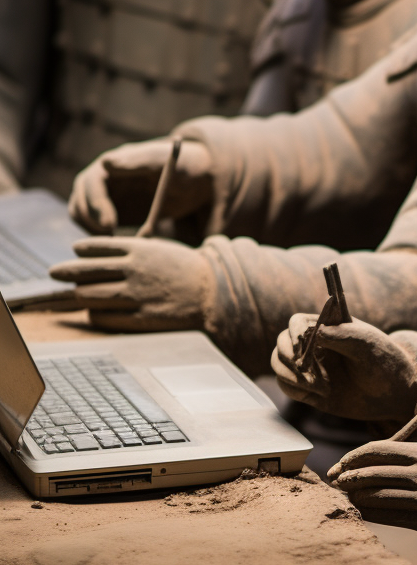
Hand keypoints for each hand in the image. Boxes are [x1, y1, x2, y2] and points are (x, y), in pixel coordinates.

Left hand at [49, 236, 212, 330]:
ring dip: (78, 294)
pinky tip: (93, 313)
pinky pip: (105, 317)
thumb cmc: (187, 270)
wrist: (216, 294)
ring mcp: (136, 295)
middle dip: (65, 272)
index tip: (73, 251)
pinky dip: (95, 314)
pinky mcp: (140, 318)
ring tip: (72, 294)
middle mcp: (133, 270)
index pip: (98, 246)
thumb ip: (133, 252)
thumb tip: (102, 258)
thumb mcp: (160, 250)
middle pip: (86, 272)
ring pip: (91, 295)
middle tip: (53, 272)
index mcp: (139, 249)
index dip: (81, 250)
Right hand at [68, 138, 213, 233]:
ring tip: (117, 243)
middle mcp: (103, 179)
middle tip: (113, 239)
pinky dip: (100, 238)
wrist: (195, 181)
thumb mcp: (166, 162)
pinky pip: (94, 227)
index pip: (90, 182)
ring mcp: (105, 197)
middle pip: (80, 200)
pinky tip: (121, 245)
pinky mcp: (110, 213)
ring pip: (82, 215)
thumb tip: (107, 162)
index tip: (111, 224)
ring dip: (92, 231)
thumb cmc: (182, 167)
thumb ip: (139, 160)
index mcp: (114, 163)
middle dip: (92, 222)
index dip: (96, 204)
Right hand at [272, 315, 416, 419]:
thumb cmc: (382, 361)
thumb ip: (341, 335)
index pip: (297, 322)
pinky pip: (286, 385)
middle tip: (305, 369)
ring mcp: (309, 367)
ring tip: (319, 386)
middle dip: (289, 357)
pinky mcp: (308, 389)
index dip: (294, 332)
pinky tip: (320, 393)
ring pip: (279, 364)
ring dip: (292, 375)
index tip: (300, 345)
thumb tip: (315, 332)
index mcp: (326, 327)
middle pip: (282, 343)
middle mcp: (313, 345)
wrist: (392, 395)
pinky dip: (295, 389)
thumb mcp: (366, 344)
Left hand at [328, 440, 416, 540]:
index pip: (377, 450)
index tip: (341, 464)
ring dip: (357, 497)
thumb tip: (368, 462)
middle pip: (372, 473)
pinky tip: (362, 511)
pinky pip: (390, 516)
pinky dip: (371, 513)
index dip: (353, 457)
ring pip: (377, 495)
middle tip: (338, 483)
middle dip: (348, 478)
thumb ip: (409, 457)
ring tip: (348, 497)